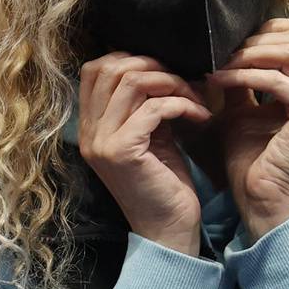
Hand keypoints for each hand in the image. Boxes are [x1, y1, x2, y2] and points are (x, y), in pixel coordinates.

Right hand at [77, 53, 210, 255]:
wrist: (168, 230)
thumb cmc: (164, 183)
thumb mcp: (151, 135)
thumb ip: (144, 104)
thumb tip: (159, 64)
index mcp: (90, 127)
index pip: (95, 68)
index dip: (132, 58)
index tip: (166, 73)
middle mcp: (88, 133)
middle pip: (111, 67)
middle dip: (155, 65)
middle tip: (185, 83)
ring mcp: (101, 142)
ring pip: (132, 81)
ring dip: (172, 82)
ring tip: (195, 98)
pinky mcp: (123, 152)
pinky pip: (154, 107)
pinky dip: (182, 104)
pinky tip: (199, 117)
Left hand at [210, 19, 288, 240]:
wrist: (260, 202)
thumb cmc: (249, 162)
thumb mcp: (239, 111)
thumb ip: (238, 82)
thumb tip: (218, 52)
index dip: (263, 31)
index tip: (227, 42)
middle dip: (251, 41)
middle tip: (218, 52)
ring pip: (287, 54)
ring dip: (246, 55)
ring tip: (217, 65)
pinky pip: (278, 81)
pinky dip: (246, 77)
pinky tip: (221, 80)